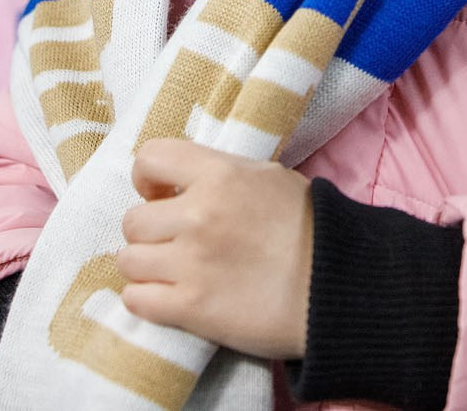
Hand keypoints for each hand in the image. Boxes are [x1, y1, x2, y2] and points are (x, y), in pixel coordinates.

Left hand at [115, 139, 312, 359]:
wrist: (337, 287)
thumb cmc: (309, 229)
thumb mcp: (269, 177)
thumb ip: (221, 173)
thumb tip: (182, 180)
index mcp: (219, 175)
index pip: (150, 157)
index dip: (148, 177)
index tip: (161, 194)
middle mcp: (198, 215)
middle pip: (132, 219)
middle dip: (150, 230)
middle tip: (173, 240)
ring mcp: (191, 264)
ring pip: (128, 260)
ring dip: (145, 266)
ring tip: (170, 271)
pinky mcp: (191, 309)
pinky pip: (136, 300)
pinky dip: (145, 299)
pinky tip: (167, 296)